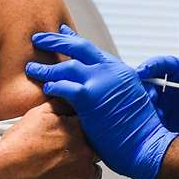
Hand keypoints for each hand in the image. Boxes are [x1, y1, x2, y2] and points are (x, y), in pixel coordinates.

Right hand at [0, 101, 102, 178]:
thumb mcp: (38, 114)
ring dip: (85, 172)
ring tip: (66, 173)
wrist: (9, 173)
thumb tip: (69, 96)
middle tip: (68, 156)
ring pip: (95, 172)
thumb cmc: (19, 146)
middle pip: (96, 150)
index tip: (77, 138)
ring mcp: (85, 173)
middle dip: (85, 153)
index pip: (93, 128)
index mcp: (78, 130)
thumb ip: (59, 104)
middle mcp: (85, 151)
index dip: (83, 134)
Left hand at [25, 25, 176, 178]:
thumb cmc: (139, 132)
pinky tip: (46, 87)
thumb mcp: (130, 100)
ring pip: (67, 66)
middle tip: (39, 38)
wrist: (146, 146)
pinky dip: (53, 85)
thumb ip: (112, 90)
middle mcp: (111, 71)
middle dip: (55, 40)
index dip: (73, 40)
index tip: (62, 32)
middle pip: (78, 47)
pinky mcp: (90, 98)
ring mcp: (100, 82)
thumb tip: (99, 93)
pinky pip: (64, 86)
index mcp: (120, 71)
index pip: (92, 49)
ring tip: (32, 67)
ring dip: (46, 67)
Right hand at [137, 55, 178, 144]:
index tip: (141, 72)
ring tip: (156, 111)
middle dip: (144, 88)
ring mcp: (162, 101)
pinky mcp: (162, 117)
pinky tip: (156, 123)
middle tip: (149, 96)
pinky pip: (150, 117)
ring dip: (145, 105)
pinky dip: (150, 119)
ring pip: (145, 100)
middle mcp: (165, 84)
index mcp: (176, 70)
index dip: (148, 67)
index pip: (158, 65)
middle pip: (146, 82)